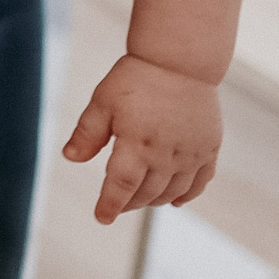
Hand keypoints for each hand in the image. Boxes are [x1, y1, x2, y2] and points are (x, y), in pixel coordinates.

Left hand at [63, 53, 223, 221]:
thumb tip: (70, 158)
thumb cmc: (136, 78)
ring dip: (155, 200)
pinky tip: (175, 200)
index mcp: (137, 143)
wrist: (180, 61)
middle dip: (130, 203)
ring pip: (173, 192)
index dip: (110, 204)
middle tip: (118, 204)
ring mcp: (191, 154)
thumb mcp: (102, 102)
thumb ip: (87, 133)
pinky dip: (187, 195)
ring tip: (141, 200)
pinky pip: (200, 182)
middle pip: (147, 192)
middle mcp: (166, 154)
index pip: (122, 185)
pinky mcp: (208, 148)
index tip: (102, 217)